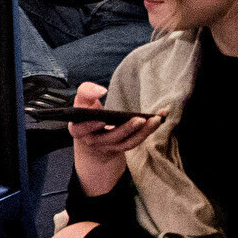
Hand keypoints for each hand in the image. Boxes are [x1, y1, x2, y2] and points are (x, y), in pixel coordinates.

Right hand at [62, 81, 160, 195]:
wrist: (92, 137)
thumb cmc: (87, 115)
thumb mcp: (82, 103)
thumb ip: (86, 92)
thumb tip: (101, 90)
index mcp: (79, 130)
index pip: (81, 130)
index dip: (90, 126)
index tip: (102, 120)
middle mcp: (93, 142)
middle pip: (111, 138)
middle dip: (126, 129)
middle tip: (140, 119)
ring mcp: (110, 147)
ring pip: (127, 142)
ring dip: (142, 132)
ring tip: (155, 119)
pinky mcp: (123, 147)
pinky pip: (136, 141)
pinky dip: (149, 131)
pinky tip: (159, 119)